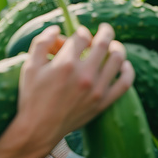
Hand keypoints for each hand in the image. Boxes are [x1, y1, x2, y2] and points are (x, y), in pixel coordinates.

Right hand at [15, 23, 134, 145]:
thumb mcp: (29, 66)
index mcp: (66, 63)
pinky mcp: (103, 102)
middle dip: (104, 31)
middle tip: (104, 29)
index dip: (80, 32)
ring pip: (117, 59)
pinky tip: (124, 65)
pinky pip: (124, 83)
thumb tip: (56, 29)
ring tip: (113, 46)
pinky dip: (128, 71)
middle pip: (103, 43)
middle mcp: (84, 75)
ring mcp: (96, 89)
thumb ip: (41, 42)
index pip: (81, 36)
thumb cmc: (32, 96)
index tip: (79, 34)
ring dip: (117, 48)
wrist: (39, 129)